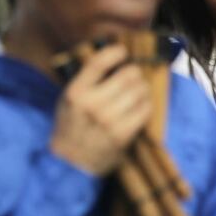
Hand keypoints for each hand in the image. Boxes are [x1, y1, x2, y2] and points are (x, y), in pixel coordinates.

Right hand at [50, 44, 151, 175]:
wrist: (71, 164)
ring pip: (139, 90)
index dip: (116, 52)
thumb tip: (115, 58)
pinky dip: (147, 104)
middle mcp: (91, 104)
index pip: (99, 62)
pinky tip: (140, 106)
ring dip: (143, 88)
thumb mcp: (69, 100)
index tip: (122, 52)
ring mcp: (108, 120)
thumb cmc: (71, 127)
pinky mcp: (122, 134)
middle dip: (134, 72)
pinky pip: (145, 109)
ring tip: (138, 91)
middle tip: (133, 76)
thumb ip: (87, 80)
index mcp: (75, 92)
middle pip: (127, 75)